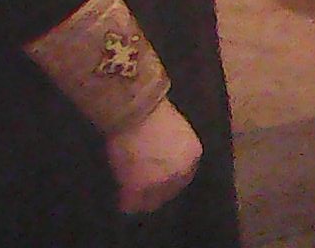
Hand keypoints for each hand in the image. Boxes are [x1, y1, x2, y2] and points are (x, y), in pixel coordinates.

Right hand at [106, 98, 201, 214]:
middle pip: (170, 192)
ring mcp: (160, 182)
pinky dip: (126, 203)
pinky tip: (122, 201)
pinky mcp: (138, 187)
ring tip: (132, 200)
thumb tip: (163, 158)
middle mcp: (180, 172)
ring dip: (142, 200)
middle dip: (157, 194)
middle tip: (144, 194)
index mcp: (192, 155)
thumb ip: (173, 149)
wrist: (137, 110)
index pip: (185, 177)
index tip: (160, 183)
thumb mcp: (174, 130)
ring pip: (151, 202)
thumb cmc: (154, 112)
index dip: (171, 181)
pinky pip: (132, 204)